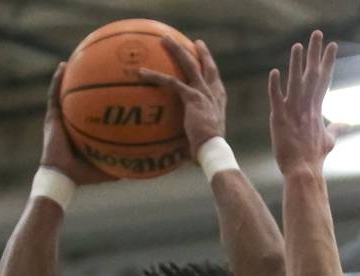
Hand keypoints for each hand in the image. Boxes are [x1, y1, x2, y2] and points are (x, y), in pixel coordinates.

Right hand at [40, 62, 114, 185]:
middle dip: (89, 80)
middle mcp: (74, 120)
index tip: (117, 82)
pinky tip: (62, 66)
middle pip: (83, 96)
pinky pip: (54, 94)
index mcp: (86, 129)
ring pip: (67, 91)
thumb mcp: (110, 166)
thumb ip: (126, 161)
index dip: (104, 96)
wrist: (63, 177)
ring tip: (78, 55)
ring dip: (72, 74)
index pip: (96, 108)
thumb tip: (149, 160)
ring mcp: (62, 117)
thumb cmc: (85, 175)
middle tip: (101, 63)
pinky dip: (57, 80)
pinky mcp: (52, 117)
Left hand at [138, 38, 223, 157]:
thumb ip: (192, 134)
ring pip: (188, 64)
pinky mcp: (191, 97)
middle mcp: (212, 93)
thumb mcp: (202, 139)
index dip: (210, 67)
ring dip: (176, 49)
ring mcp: (202, 93)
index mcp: (218, 101)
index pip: (215, 80)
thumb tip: (179, 147)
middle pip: (206, 66)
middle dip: (200, 52)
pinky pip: (171, 82)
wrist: (212, 150)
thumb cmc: (207, 151)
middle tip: (195, 42)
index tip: (206, 58)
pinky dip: (155, 76)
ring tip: (164, 39)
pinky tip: (141, 72)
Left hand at [268, 31, 343, 174]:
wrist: (303, 172)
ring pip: (295, 82)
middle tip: (317, 34)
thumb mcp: (328, 140)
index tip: (332, 45)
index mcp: (316, 108)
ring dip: (296, 64)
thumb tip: (348, 124)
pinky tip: (275, 72)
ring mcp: (293, 112)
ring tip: (298, 46)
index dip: (327, 62)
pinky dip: (275, 86)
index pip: (323, 79)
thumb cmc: (314, 158)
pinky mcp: (279, 119)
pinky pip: (277, 99)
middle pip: (312, 75)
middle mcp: (306, 107)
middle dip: (315, 54)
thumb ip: (337, 128)